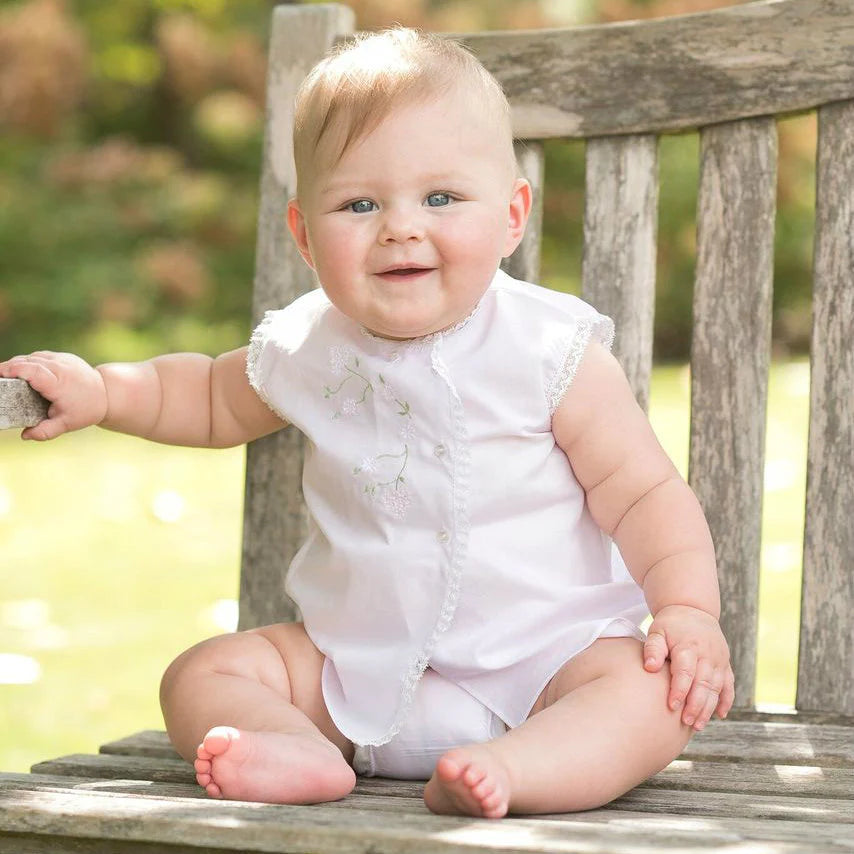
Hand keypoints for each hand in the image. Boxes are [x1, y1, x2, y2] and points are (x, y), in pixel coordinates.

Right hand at [0, 351, 107, 439]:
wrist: (107, 394)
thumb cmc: (86, 410)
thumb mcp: (66, 424)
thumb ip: (45, 431)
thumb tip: (25, 435)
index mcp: (58, 383)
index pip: (32, 370)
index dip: (13, 369)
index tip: (0, 374)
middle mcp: (60, 367)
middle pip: (28, 361)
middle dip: (10, 368)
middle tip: (0, 380)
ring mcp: (63, 359)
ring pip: (33, 356)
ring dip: (19, 364)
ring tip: (9, 377)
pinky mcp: (64, 356)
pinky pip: (41, 356)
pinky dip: (30, 362)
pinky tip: (25, 373)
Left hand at [643, 604, 734, 730]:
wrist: (692, 609)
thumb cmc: (670, 624)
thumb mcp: (657, 631)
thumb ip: (653, 648)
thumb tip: (649, 668)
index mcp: (688, 646)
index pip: (685, 672)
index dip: (679, 690)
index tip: (671, 706)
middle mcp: (707, 654)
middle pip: (703, 684)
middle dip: (695, 705)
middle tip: (686, 723)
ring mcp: (719, 660)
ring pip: (716, 688)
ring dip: (708, 707)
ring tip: (698, 725)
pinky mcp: (725, 664)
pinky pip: (729, 685)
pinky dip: (726, 700)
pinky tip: (720, 715)